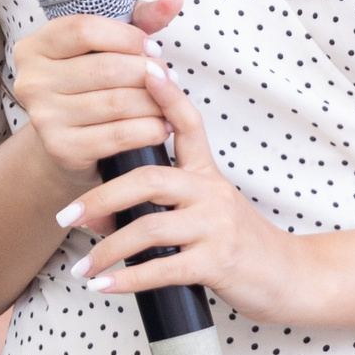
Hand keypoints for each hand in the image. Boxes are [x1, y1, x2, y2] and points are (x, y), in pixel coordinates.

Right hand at [9, 0, 184, 185]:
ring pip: (116, 102)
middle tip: (168, 77)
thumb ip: (141, 19)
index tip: (151, 48)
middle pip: (104, 68)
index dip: (126, 36)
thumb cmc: (90, 83)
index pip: (84, 29)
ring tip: (170, 101)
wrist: (69, 141)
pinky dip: (149, 129)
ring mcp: (44, 117)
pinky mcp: (62, 149)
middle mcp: (32, 81)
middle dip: (146, 72)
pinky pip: (118, 135)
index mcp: (36, 46)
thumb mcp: (108, 45)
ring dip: (154, 102)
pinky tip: (162, 126)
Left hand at [58, 63, 310, 324]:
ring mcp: (217, 226)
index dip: (168, 95)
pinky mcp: (219, 261)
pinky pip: (164, 267)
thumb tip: (97, 216)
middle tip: (65, 216)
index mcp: (207, 175)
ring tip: (82, 269)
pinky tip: (106, 287)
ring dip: (108, 251)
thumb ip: (159, 207)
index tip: (145, 67)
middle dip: (101, 196)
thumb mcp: (205, 216)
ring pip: (149, 228)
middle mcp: (212, 193)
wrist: (289, 277)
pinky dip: (129, 280)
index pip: (189, 124)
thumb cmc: (240, 245)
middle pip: (148, 179)